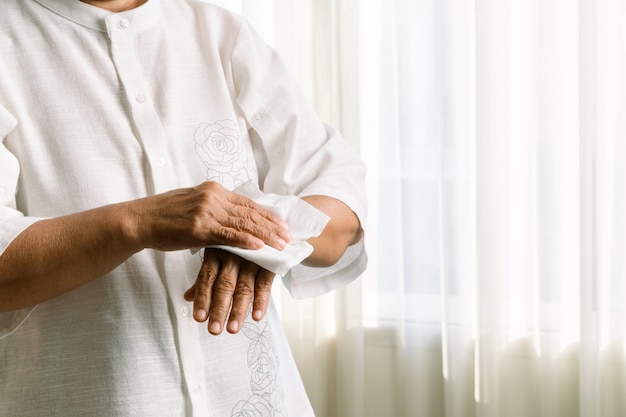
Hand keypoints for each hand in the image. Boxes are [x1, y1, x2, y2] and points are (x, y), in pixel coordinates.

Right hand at [128, 181, 290, 251]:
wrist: (140, 220)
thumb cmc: (166, 215)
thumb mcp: (194, 203)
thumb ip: (216, 207)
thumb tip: (235, 215)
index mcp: (214, 189)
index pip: (248, 202)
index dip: (268, 214)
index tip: (283, 223)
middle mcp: (213, 197)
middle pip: (250, 212)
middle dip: (272, 225)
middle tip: (290, 236)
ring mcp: (206, 212)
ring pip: (243, 224)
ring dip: (265, 235)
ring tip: (281, 244)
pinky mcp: (199, 228)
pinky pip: (227, 235)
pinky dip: (245, 241)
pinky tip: (259, 247)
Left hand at [183, 248, 275, 334]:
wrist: (265, 228)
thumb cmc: (237, 245)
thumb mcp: (218, 255)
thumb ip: (205, 277)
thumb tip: (187, 297)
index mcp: (216, 253)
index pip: (207, 277)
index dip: (203, 298)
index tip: (199, 318)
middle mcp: (233, 256)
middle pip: (225, 285)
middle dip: (219, 309)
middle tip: (214, 329)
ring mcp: (252, 259)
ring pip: (244, 287)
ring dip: (239, 310)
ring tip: (232, 329)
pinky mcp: (269, 263)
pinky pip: (265, 284)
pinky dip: (261, 301)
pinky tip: (257, 316)